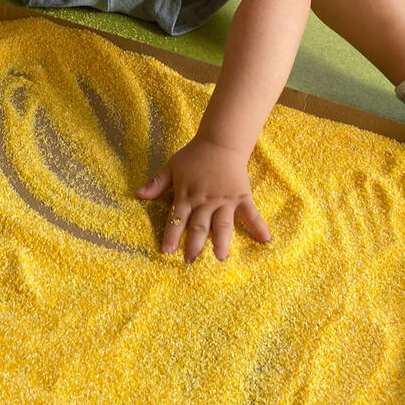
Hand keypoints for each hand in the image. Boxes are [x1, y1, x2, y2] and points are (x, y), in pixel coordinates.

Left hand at [137, 136, 270, 261]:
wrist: (220, 142)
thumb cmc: (194, 156)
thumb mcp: (171, 167)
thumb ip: (156, 183)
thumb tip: (138, 195)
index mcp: (186, 195)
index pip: (177, 218)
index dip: (171, 235)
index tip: (166, 251)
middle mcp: (205, 201)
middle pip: (199, 226)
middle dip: (194, 245)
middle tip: (190, 262)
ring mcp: (224, 200)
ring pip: (222, 224)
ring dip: (221, 240)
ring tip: (220, 257)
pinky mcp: (242, 197)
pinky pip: (251, 214)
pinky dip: (259, 226)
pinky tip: (266, 240)